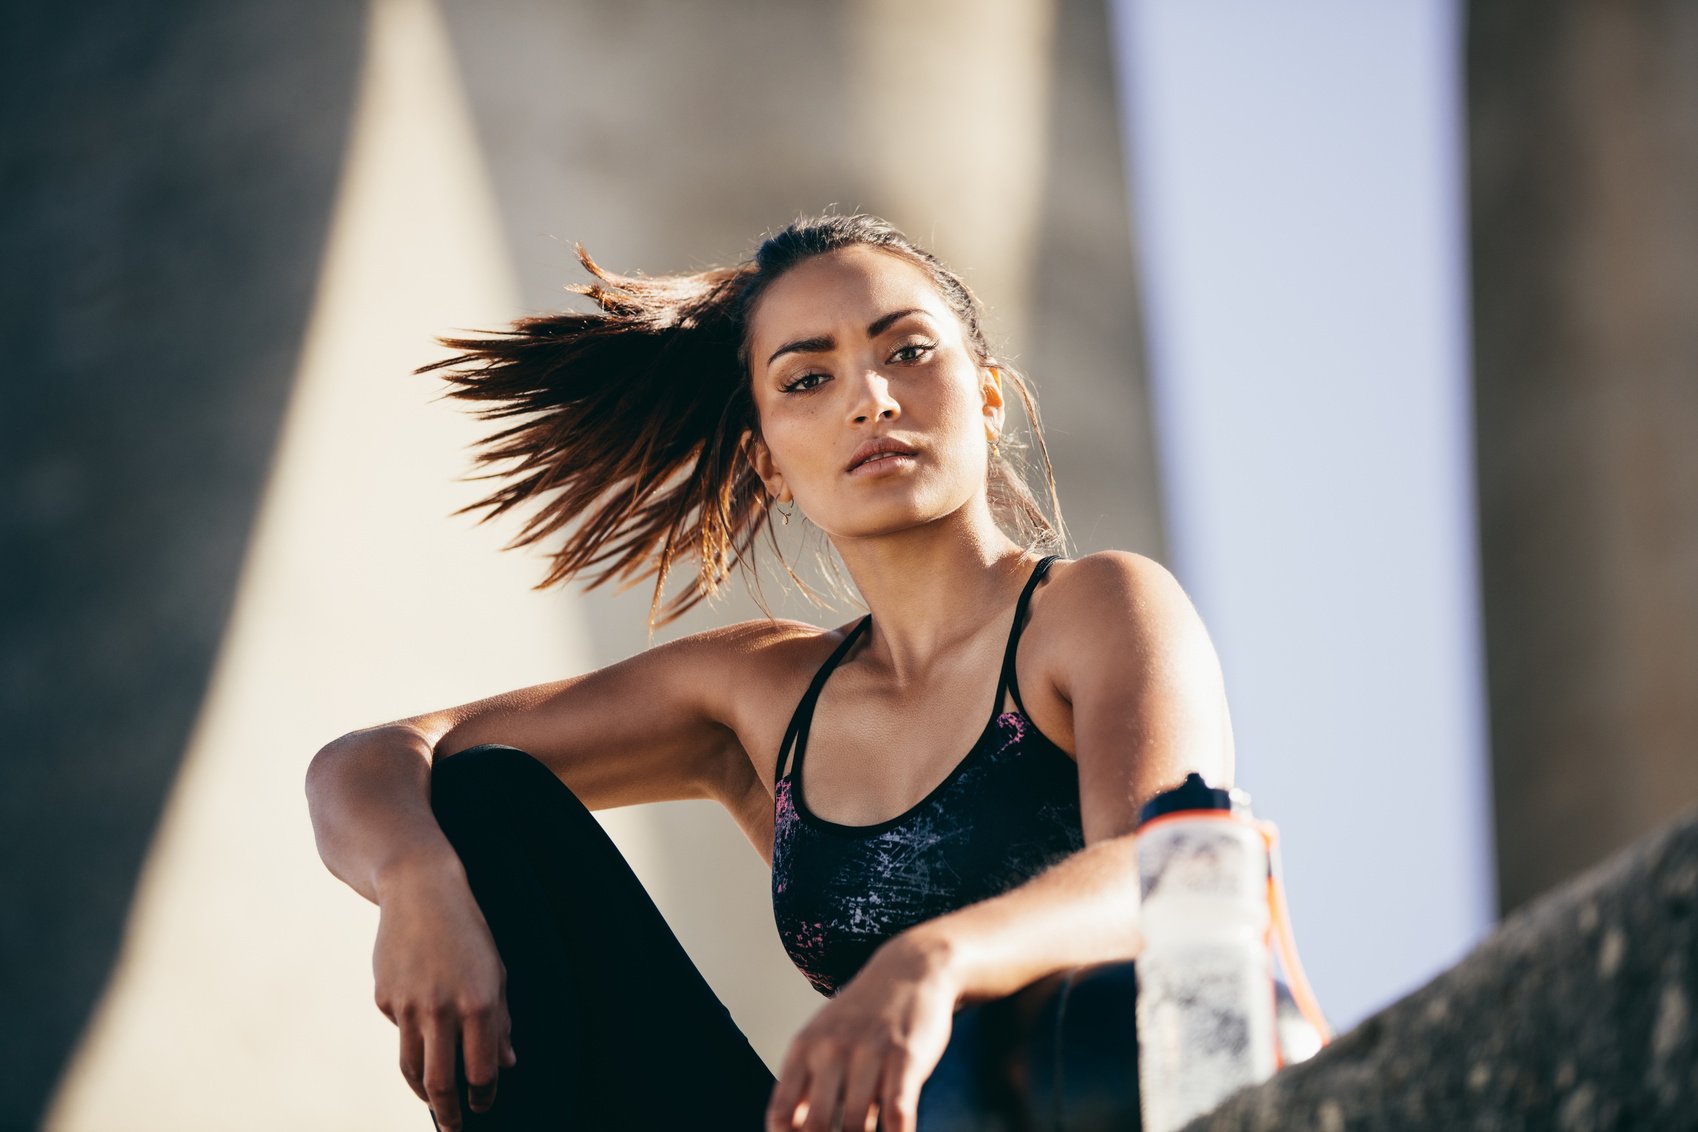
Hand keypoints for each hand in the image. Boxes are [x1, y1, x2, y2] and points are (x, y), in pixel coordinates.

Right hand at [372, 862, 517, 1130]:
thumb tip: (506, 1063)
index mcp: (479, 1002)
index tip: (483, 1106)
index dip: (484, 1096)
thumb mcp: (496, 970)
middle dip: (448, 1113)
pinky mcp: (384, 999)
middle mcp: (442, 1009)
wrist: (420, 891)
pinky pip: (401, 1032)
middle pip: (440, 1082)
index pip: (481, 1070)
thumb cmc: (467, 932)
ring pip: (412, 1068)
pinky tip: (421, 1019)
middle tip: (454, 1127)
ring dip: (423, 1091)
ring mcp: (408, 1006)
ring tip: (434, 1098)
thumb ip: (500, 1021)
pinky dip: (413, 1037)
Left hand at [766, 933, 960, 1131]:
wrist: (910, 967)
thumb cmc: (863, 1012)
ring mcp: (868, 1052)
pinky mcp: (905, 1057)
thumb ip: (806, 1082)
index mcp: (803, 1048)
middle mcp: (831, 1050)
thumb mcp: (822, 1037)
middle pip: (816, 1127)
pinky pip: (897, 1114)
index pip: (781, 1113)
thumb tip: (791, 1129)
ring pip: (856, 1127)